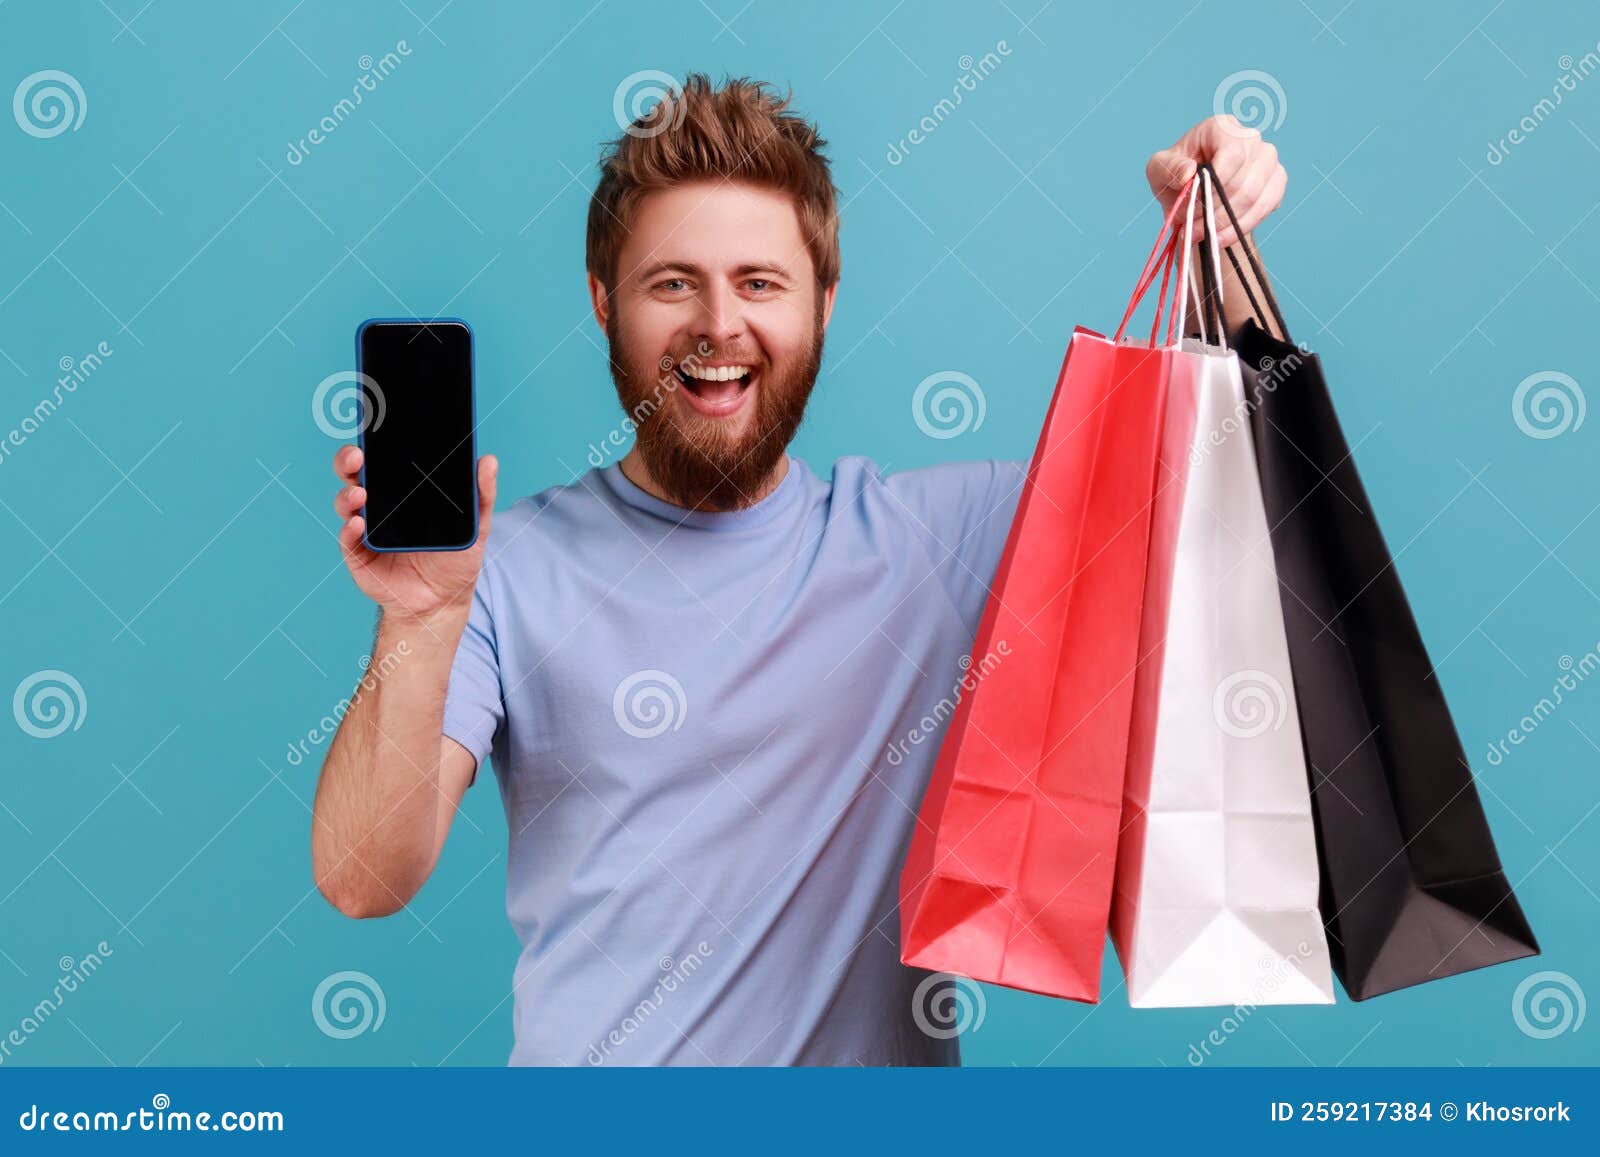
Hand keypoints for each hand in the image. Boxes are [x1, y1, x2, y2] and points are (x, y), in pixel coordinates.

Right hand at [333, 446, 497, 623]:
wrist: (442, 602)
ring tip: (361, 493)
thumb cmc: (455, 559)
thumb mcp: (476, 526)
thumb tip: (488, 460)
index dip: (375, 441)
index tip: (375, 424)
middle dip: (349, 460)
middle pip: (355, 474)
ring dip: (348, 494)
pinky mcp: (358, 554)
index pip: (384, 459)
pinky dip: (350, 529)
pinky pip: (347, 538)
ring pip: (346, 502)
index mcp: (403, 491)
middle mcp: (379, 504)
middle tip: (358, 456)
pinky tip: (360, 524)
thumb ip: (481, 495)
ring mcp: (365, 528)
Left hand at [1145, 114, 1285, 247]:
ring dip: (1224, 223)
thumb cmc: (1176, 176)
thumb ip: (1168, 168)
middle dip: (1214, 211)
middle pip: (1243, 181)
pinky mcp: (1276, 181)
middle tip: (1190, 229)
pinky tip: (1219, 238)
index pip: (1232, 154)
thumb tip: (1189, 173)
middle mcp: (1251, 138)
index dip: (1215, 186)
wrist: (1194, 195)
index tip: (1192, 207)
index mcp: (1222, 127)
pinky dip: (1239, 228)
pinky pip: (1265, 208)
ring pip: (1255, 197)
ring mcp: (1268, 159)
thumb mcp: (1158, 170)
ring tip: (1200, 235)